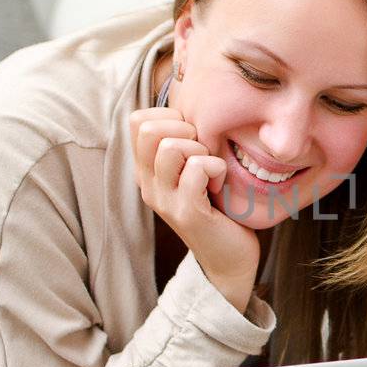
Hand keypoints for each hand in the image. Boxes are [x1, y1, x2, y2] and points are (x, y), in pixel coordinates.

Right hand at [128, 107, 259, 309]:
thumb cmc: (218, 207)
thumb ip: (183, 145)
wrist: (229, 258)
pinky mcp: (187, 213)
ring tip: (211, 170)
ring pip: (172, 148)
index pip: (137, 120)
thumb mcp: (193, 171)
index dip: (169, 116)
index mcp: (146, 171)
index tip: (192, 137)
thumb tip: (187, 108)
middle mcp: (148, 185)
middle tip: (202, 152)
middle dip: (184, 129)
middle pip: (148, 129)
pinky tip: (220, 184)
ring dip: (201, 151)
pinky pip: (198, 169)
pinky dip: (217, 168)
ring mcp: (164, 200)